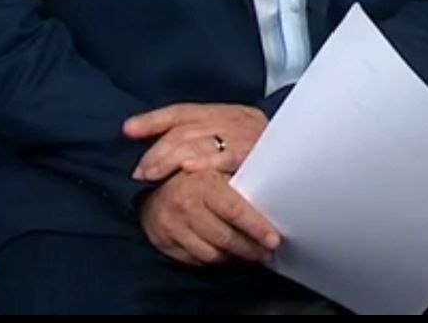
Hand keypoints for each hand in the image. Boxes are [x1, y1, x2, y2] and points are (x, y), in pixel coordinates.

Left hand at [126, 103, 266, 181]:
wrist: (309, 159)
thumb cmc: (264, 160)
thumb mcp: (232, 144)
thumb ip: (202, 143)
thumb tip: (159, 149)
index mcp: (226, 112)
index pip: (183, 111)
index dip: (154, 120)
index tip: (127, 130)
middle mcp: (236, 117)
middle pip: (187, 127)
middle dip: (159, 149)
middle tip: (139, 172)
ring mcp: (248, 133)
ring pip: (201, 139)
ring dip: (172, 158)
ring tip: (151, 176)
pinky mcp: (258, 151)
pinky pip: (228, 154)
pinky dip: (206, 161)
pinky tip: (189, 171)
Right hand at [138, 168, 281, 266]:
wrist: (152, 183)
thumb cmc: (196, 174)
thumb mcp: (218, 166)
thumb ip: (240, 175)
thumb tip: (275, 187)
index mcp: (203, 183)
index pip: (234, 211)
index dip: (256, 228)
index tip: (274, 240)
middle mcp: (186, 206)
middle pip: (225, 238)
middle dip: (251, 248)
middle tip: (268, 252)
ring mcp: (173, 226)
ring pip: (212, 254)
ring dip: (235, 256)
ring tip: (251, 253)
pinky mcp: (165, 242)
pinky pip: (197, 260)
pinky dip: (215, 259)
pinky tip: (227, 254)